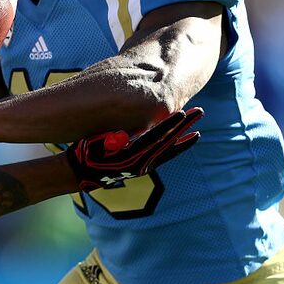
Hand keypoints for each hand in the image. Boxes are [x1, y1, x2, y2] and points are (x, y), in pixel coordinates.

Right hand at [66, 107, 203, 191]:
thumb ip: (108, 140)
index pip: (157, 137)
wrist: (82, 172)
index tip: (184, 112)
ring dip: (183, 138)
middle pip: (169, 142)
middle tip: (201, 111)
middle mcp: (141, 163)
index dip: (171, 124)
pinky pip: (162, 155)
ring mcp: (143, 166)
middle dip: (185, 126)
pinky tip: (180, 140)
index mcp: (132, 156)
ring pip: (169, 151)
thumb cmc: (86, 152)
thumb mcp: (94, 144)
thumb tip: (122, 136)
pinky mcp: (141, 166)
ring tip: (197, 129)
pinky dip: (173, 147)